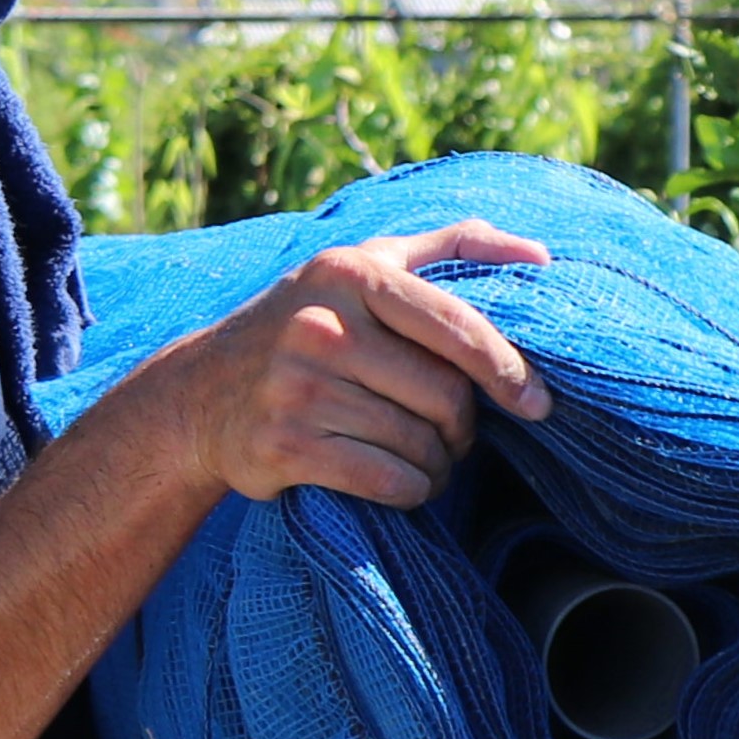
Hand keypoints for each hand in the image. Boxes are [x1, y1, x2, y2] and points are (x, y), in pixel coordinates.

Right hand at [165, 223, 554, 507]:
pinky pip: (386, 480)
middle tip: (455, 433)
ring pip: (418, 443)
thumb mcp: (361, 265)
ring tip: (429, 458)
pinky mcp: (285, 444)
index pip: (453, 323)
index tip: (537, 403)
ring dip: (439, 464)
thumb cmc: (305, 325)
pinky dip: (411, 490)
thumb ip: (449, 248)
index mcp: (349, 273)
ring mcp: (298, 386)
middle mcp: (320, 325)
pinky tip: (404, 482)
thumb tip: (541, 257)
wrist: (197, 395)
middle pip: (443, 394)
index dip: (506, 368)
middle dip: (464, 425)